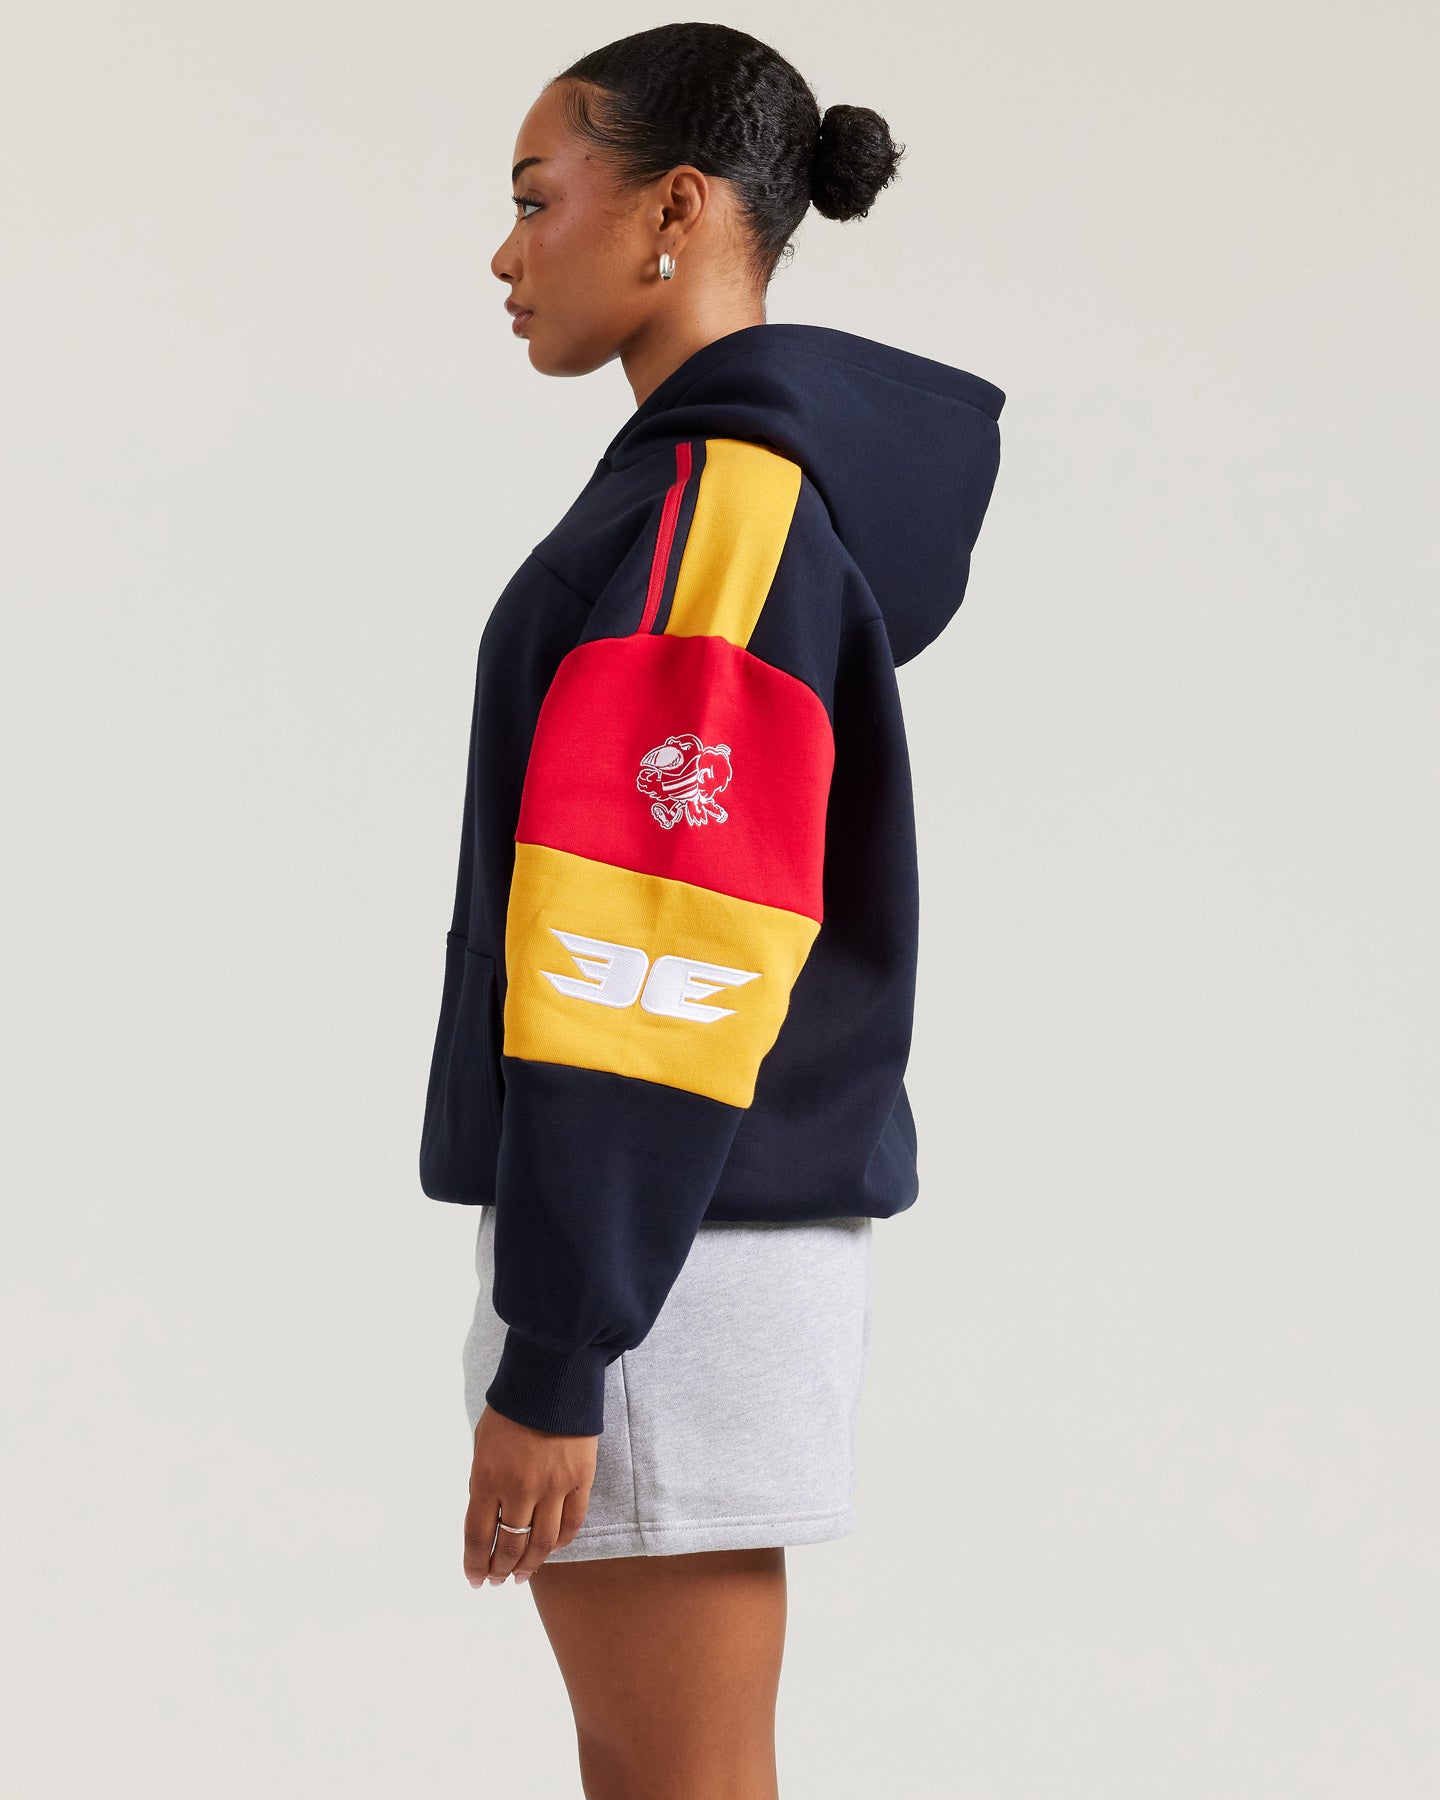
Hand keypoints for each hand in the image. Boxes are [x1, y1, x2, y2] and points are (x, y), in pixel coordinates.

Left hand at [464, 1403, 597, 1586]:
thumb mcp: (482, 1443)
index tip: (475, 1580)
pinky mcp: (580, 1479)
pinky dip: (560, 1543)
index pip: (478, 1537)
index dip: (476, 1565)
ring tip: (522, 1576)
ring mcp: (552, 1486)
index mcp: (486, 1478)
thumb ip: (484, 1482)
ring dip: (530, 1565)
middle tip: (498, 1580)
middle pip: (510, 1546)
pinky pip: (572, 1523)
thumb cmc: (511, 1407)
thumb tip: (489, 1518)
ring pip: (541, 1543)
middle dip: (501, 1570)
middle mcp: (519, 1488)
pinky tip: (550, 1550)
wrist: (552, 1376)